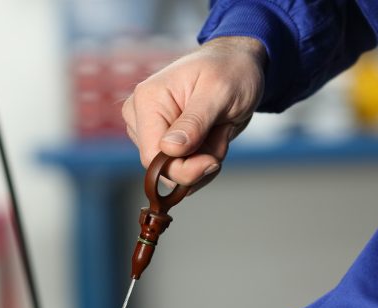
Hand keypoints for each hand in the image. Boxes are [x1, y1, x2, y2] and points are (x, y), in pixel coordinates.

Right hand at [122, 36, 266, 188]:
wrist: (237, 66)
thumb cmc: (230, 70)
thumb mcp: (219, 92)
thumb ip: (195, 122)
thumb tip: (169, 149)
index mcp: (147, 101)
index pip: (152, 156)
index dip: (184, 169)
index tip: (214, 162)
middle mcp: (140, 118)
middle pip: (162, 168)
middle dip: (198, 162)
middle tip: (221, 135)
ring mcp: (149, 131)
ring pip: (173, 172)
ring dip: (203, 160)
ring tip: (217, 130)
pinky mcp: (161, 142)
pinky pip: (180, 170)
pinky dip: (202, 162)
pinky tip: (213, 138)